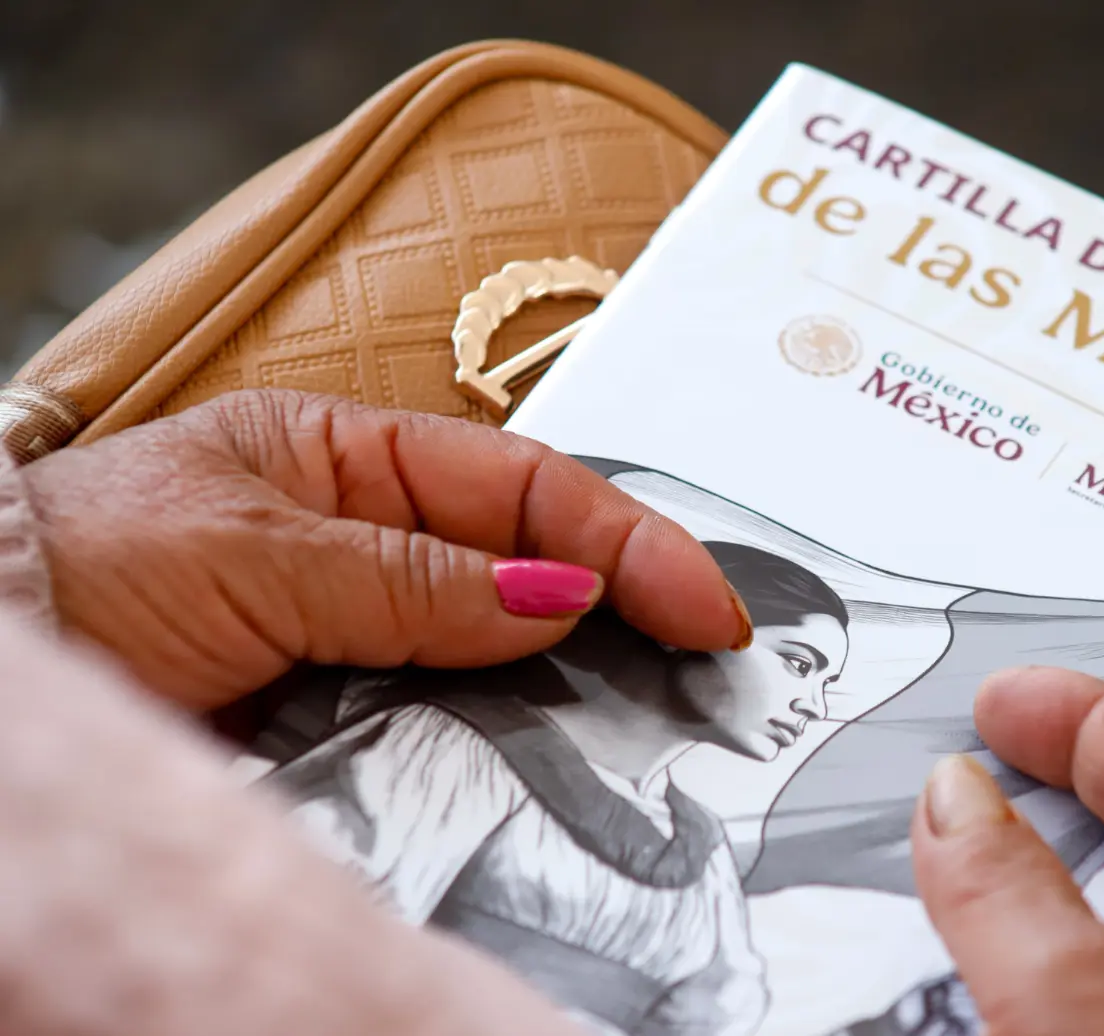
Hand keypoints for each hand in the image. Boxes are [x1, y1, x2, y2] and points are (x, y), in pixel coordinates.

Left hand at [21, 389, 749, 710]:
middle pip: (540, 568)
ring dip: (580, 686)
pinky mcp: (347, 713)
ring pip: (508, 656)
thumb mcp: (252, 547)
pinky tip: (552, 766)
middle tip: (717, 670)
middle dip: (635, 608)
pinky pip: (450, 727)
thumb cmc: (88, 563)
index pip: (530, 488)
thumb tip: (560, 593)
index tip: (706, 607)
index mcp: (359, 461)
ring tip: (661, 719)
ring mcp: (370, 632)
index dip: (631, 540)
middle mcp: (379, 543)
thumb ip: (408, 575)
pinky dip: (506, 746)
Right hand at [910, 668, 1103, 1035]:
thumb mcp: (1067, 992)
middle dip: (1069, 784)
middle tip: (988, 762)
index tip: (999, 700)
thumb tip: (954, 794)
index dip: (1075, 715)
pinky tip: (1024, 986)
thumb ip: (1002, 886)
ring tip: (986, 871)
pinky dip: (1072, 954)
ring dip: (1065, 879)